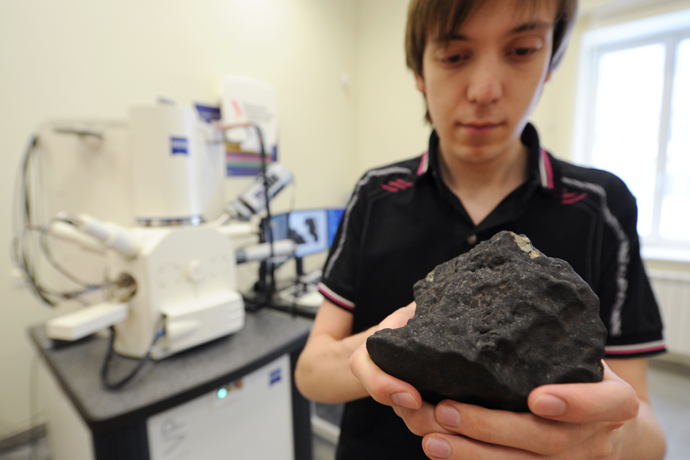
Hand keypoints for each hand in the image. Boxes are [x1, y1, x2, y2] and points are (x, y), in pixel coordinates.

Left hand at [351, 344, 639, 458]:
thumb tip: (503, 281)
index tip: (537, 397)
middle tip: (445, 409)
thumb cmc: (584, 377)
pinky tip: (440, 451)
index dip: (574, 403)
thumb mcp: (585, 356)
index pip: (606, 404)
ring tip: (431, 437)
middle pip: (546, 440)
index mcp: (613, 402)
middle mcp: (595, 438)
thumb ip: (556, 338)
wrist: (608, 427)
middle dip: (492, 427)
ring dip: (471, 453)